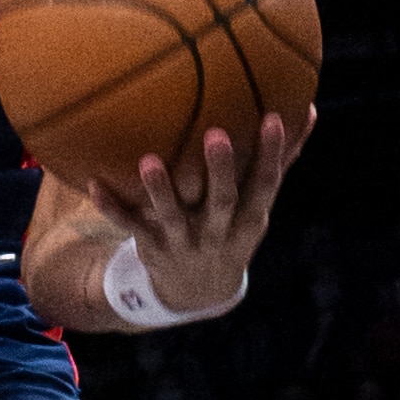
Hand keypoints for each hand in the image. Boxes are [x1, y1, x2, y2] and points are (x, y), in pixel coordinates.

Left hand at [103, 109, 311, 312]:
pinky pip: (131, 227)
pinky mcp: (153, 247)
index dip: (272, 154)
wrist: (198, 291)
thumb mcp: (260, 204)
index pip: (266, 184)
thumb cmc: (233, 229)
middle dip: (221, 170)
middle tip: (216, 135)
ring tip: (149, 160)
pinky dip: (112, 208)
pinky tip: (94, 184)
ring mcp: (184, 242)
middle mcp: (218, 232)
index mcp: (249, 218)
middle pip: (222, 201)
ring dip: (161, 190)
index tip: (273, 118)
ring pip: (172, 216)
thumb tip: (306, 108)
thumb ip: (280, 160)